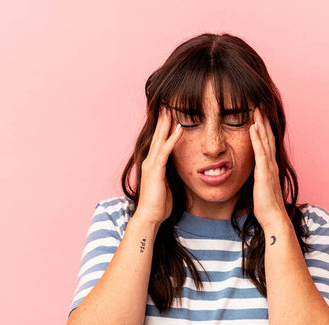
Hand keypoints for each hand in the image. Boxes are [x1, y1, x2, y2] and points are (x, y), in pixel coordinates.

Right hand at [136, 105, 182, 224]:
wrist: (149, 216)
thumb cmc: (159, 204)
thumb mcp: (167, 185)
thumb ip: (170, 175)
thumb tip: (177, 170)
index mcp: (153, 165)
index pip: (159, 142)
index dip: (164, 129)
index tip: (170, 116)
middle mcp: (149, 161)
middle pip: (157, 136)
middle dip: (162, 121)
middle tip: (167, 104)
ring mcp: (151, 165)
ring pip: (160, 139)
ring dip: (166, 124)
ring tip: (171, 109)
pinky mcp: (155, 171)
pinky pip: (165, 151)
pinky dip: (172, 139)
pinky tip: (179, 129)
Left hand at [249, 107, 289, 229]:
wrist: (274, 218)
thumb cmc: (266, 207)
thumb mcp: (260, 189)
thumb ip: (257, 179)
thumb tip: (251, 176)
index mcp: (270, 167)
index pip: (266, 144)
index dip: (263, 129)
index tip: (258, 116)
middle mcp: (271, 164)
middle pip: (268, 137)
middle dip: (263, 121)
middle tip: (259, 105)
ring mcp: (269, 167)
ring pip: (265, 140)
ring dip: (261, 124)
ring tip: (256, 109)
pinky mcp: (265, 172)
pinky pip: (260, 151)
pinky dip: (257, 138)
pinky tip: (253, 127)